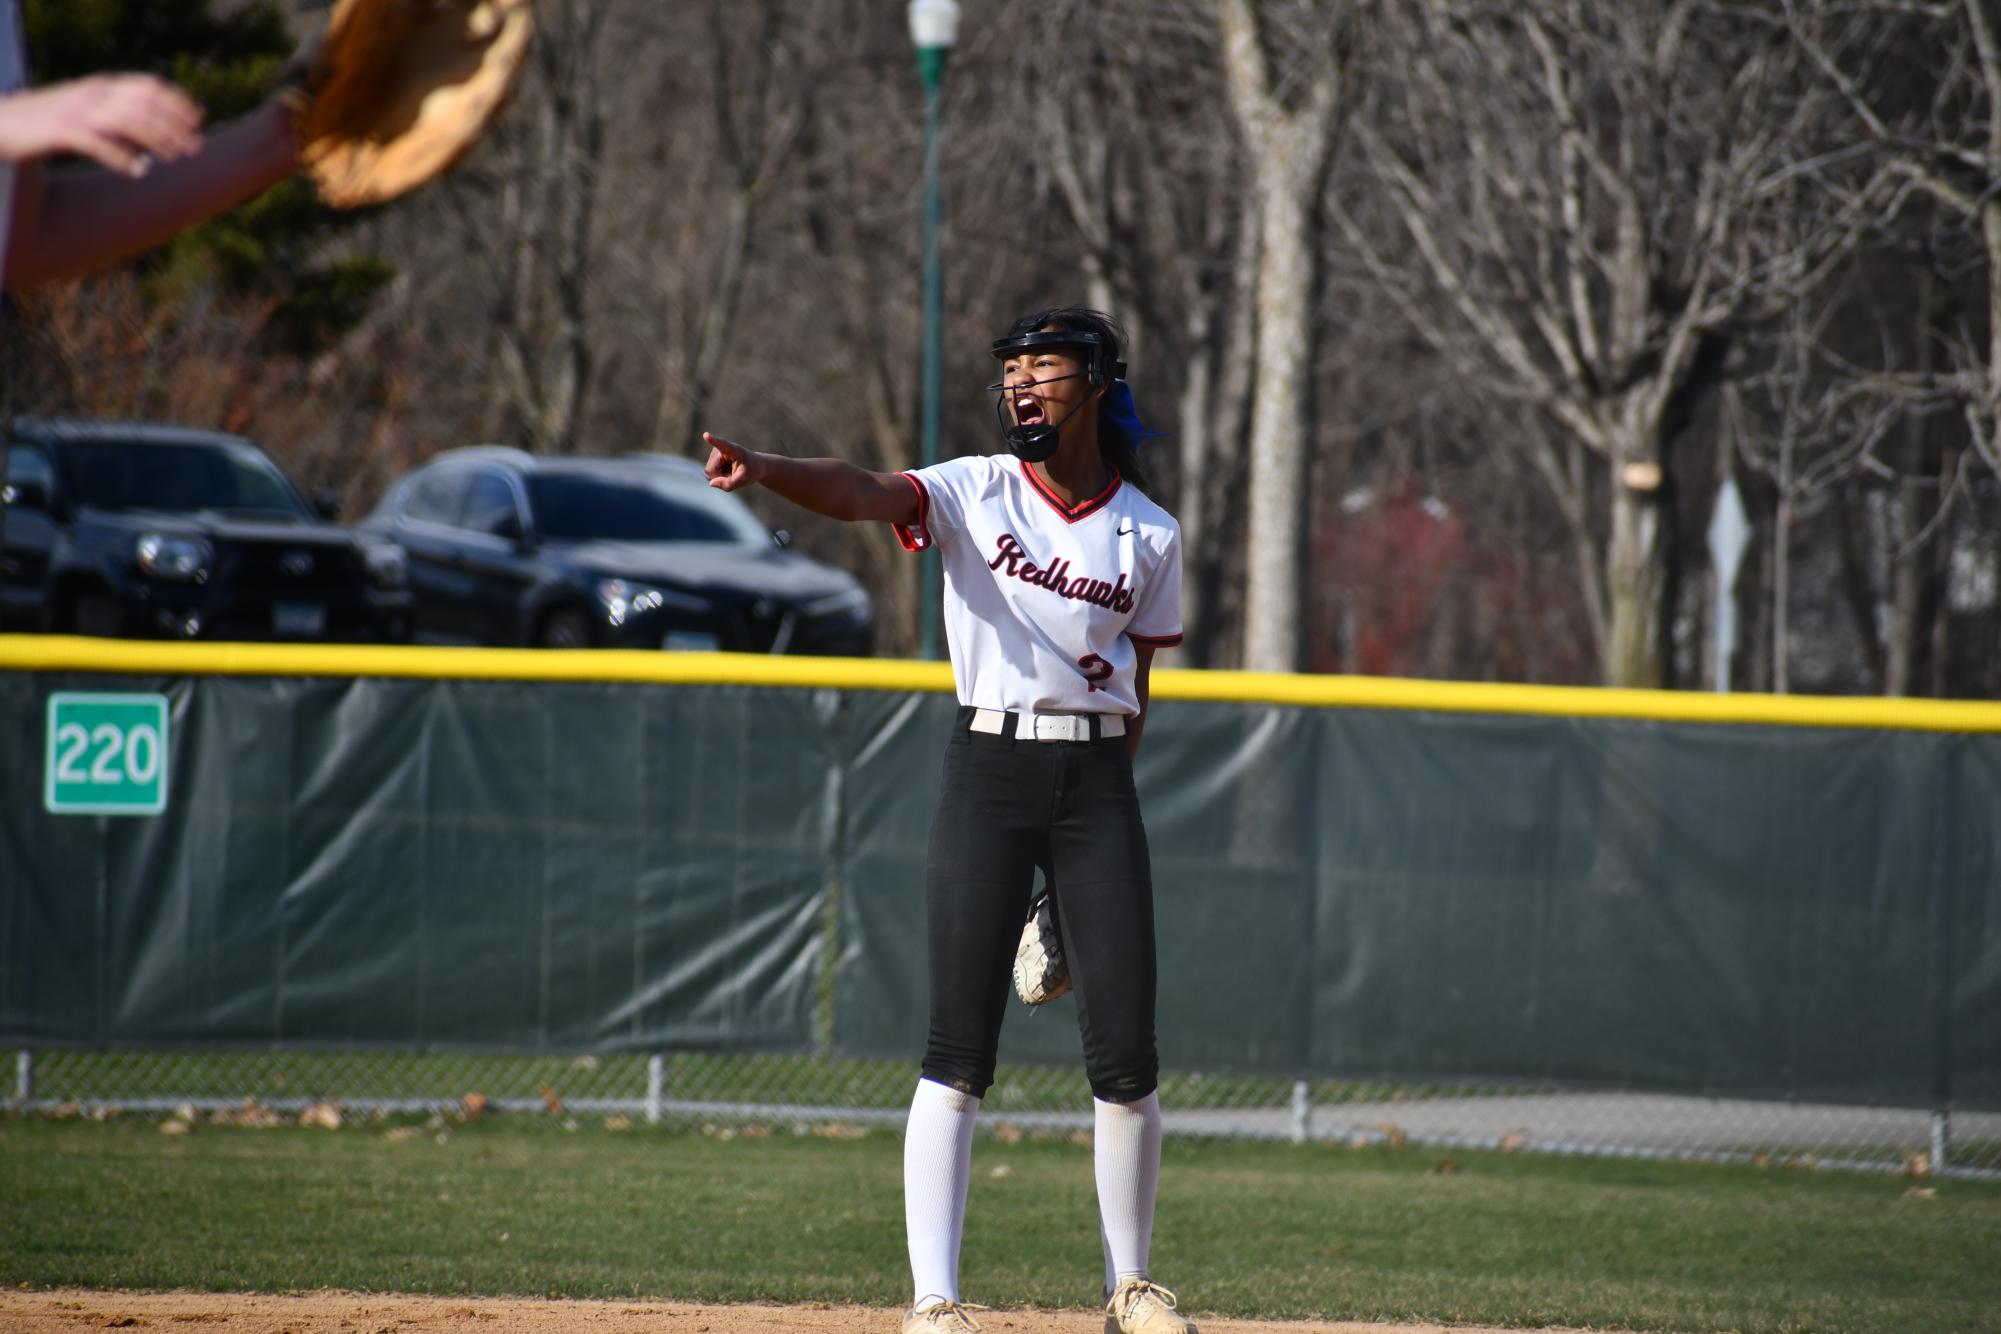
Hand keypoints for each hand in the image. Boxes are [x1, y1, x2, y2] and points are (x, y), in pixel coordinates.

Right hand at [0, 75, 205, 175]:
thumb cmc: (43, 121)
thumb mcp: (82, 110)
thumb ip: (111, 113)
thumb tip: (146, 131)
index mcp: (98, 86)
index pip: (147, 86)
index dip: (177, 100)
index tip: (199, 118)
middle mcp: (90, 94)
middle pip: (144, 104)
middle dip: (175, 125)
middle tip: (195, 147)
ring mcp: (75, 111)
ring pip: (127, 121)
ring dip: (157, 140)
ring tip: (175, 158)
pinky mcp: (59, 131)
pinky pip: (98, 143)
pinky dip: (122, 157)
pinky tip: (139, 171)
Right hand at [703, 431, 765, 491]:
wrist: (755, 466)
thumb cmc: (752, 470)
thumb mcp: (744, 480)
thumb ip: (729, 484)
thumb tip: (711, 483)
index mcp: (733, 449)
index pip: (721, 444)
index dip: (713, 440)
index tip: (706, 435)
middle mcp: (720, 449)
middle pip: (710, 470)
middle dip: (719, 478)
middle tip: (733, 476)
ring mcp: (715, 454)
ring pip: (709, 473)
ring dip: (720, 477)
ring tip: (732, 473)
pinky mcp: (712, 459)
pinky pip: (710, 474)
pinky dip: (719, 477)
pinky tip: (727, 472)